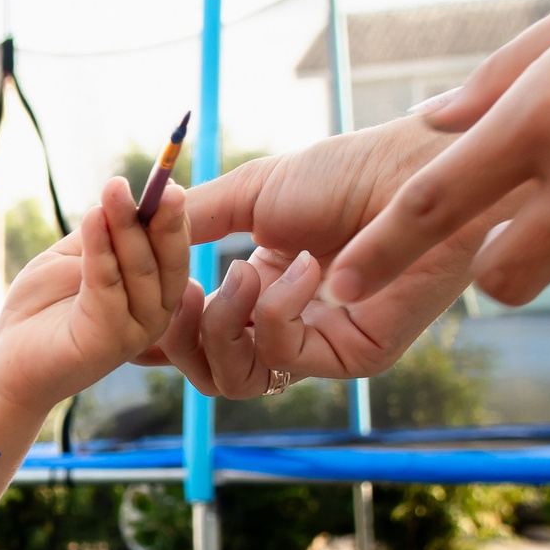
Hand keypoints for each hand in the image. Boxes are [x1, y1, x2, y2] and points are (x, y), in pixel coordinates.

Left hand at [0, 176, 190, 412]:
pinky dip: (100, 251)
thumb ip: (103, 231)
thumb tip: (126, 191)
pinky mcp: (107, 343)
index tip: (168, 181)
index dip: (172, 216)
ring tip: (114, 189)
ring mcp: (133, 331)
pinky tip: (93, 219)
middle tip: (164, 185)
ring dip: (126, 226)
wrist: (8, 358)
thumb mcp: (77, 257)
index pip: (173, 249)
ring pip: (139, 271)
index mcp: (153, 292)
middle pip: (169, 261)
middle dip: (165, 219)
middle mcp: (153, 313)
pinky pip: (107, 288)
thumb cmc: (42, 307)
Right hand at [150, 114, 503, 396]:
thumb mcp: (251, 192)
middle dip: (180, 336)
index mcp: (262, 287)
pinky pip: (285, 361)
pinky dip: (278, 314)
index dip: (163, 324)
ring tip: (241, 273)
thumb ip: (192, 221)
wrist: (416, 168)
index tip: (134, 292)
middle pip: (208, 371)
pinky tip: (302, 268)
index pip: (197, 334)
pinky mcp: (355, 357)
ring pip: (237, 381)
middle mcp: (289, 323)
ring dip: (224, 326)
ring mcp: (321, 345)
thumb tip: (134, 232)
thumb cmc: (348, 170)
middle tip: (181, 293)